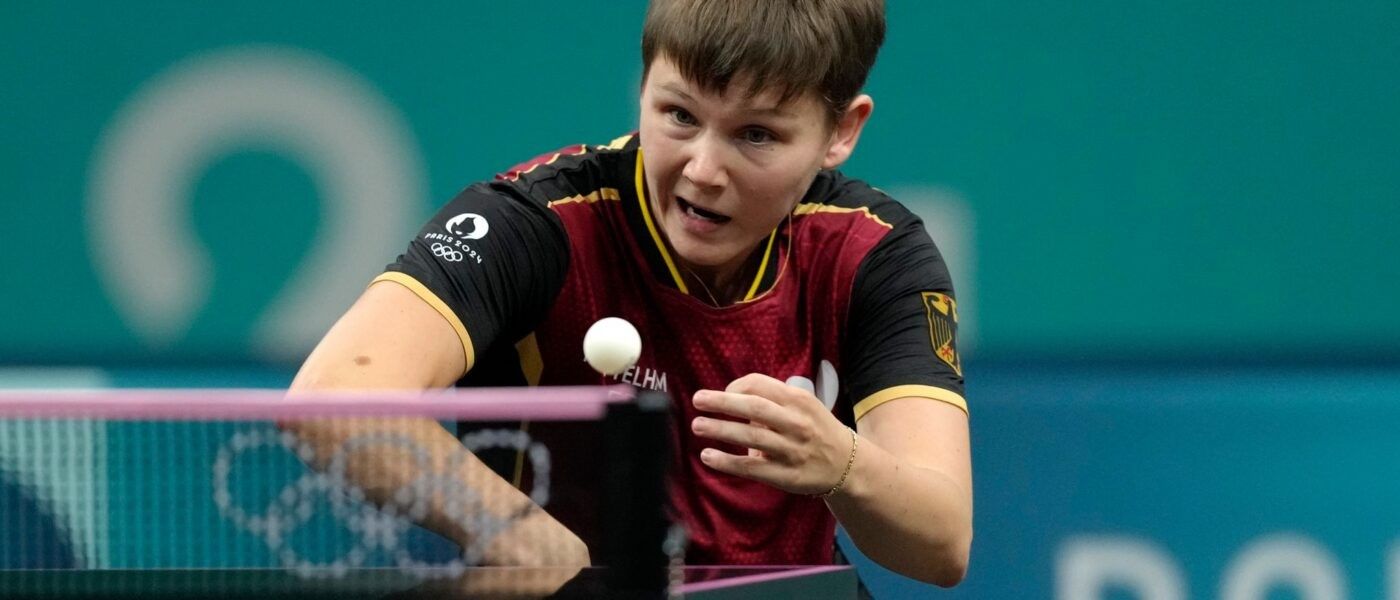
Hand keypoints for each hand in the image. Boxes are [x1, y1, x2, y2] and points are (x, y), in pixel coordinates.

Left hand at [690, 373, 852, 495]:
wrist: (847, 464)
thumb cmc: (817, 429)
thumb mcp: (804, 405)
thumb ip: (773, 401)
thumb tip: (732, 400)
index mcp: (799, 400)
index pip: (760, 385)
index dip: (735, 387)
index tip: (722, 393)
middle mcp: (796, 423)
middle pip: (753, 409)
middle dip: (722, 403)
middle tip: (698, 400)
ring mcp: (791, 450)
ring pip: (750, 438)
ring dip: (720, 430)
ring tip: (697, 425)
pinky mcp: (785, 475)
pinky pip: (751, 467)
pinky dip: (727, 462)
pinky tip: (708, 455)